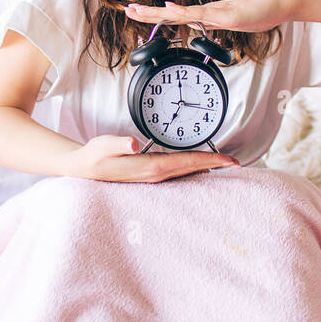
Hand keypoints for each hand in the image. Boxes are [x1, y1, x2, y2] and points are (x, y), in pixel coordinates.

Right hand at [61, 135, 238, 183]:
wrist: (83, 170)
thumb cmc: (94, 157)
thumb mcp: (103, 145)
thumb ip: (119, 143)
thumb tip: (135, 144)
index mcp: (151, 168)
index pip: (187, 163)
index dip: (210, 160)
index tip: (230, 160)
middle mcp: (156, 176)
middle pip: (192, 170)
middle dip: (215, 166)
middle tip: (238, 163)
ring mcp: (154, 178)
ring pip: (187, 173)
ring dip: (205, 168)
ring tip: (224, 164)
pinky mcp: (150, 176)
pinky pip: (178, 173)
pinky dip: (193, 169)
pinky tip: (199, 167)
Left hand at [123, 0, 299, 32]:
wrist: (283, 2)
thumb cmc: (262, 12)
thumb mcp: (235, 23)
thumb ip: (217, 25)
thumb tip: (199, 28)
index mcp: (209, 15)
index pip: (176, 17)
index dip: (156, 16)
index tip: (138, 14)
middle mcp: (208, 11)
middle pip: (172, 13)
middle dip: (148, 13)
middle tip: (127, 10)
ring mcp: (216, 12)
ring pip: (180, 13)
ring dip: (157, 13)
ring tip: (136, 10)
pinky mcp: (227, 15)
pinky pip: (202, 15)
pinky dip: (183, 13)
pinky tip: (169, 10)